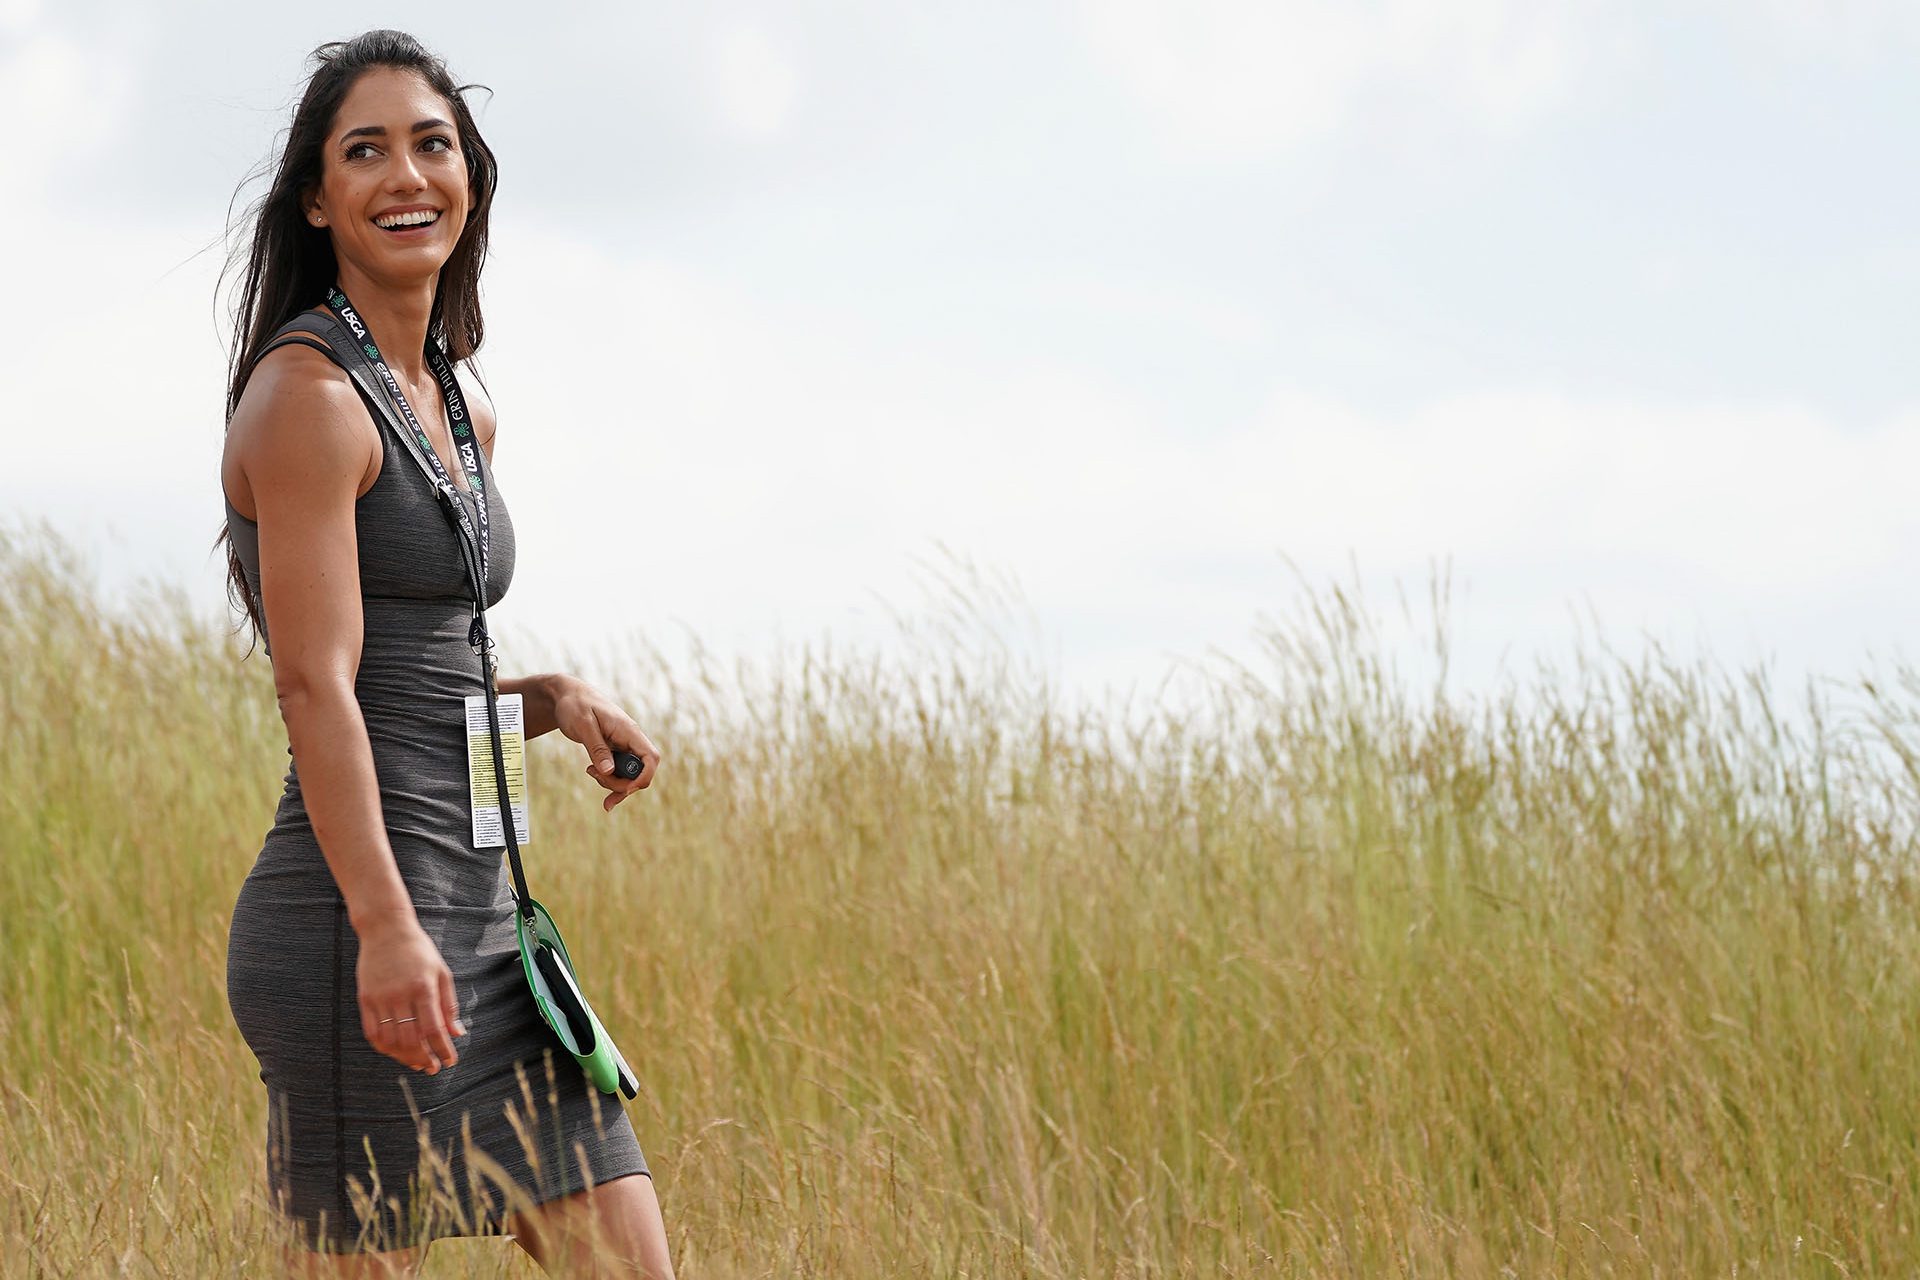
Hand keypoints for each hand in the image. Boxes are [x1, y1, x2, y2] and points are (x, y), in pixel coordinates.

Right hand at [355, 915, 464, 1073]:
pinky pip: (372, 1032)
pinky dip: (384, 1047)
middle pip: (411, 1040)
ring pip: (390, 1040)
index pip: (434, 1029)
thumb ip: (448, 1005)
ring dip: (404, 1057)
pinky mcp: (365, 999)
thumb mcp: (441, 972)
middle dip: (424, 1058)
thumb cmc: (419, 950)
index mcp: (423, 987)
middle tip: (433, 1068)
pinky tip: (396, 1051)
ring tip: (417, 1062)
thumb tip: (457, 1033)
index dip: (443, 1050)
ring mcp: (380, 998)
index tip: (449, 1061)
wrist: (386, 929)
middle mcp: (400, 995)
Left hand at [550, 676, 661, 810]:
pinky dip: (609, 778)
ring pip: (629, 774)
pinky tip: (594, 775)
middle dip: (621, 783)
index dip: (643, 777)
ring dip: (612, 782)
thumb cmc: (575, 705)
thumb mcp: (583, 725)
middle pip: (640, 772)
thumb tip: (609, 771)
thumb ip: (597, 748)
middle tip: (595, 776)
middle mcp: (630, 739)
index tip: (624, 788)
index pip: (651, 757)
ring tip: (590, 772)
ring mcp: (623, 746)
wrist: (569, 695)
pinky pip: (618, 771)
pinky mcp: (614, 750)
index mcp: (629, 730)